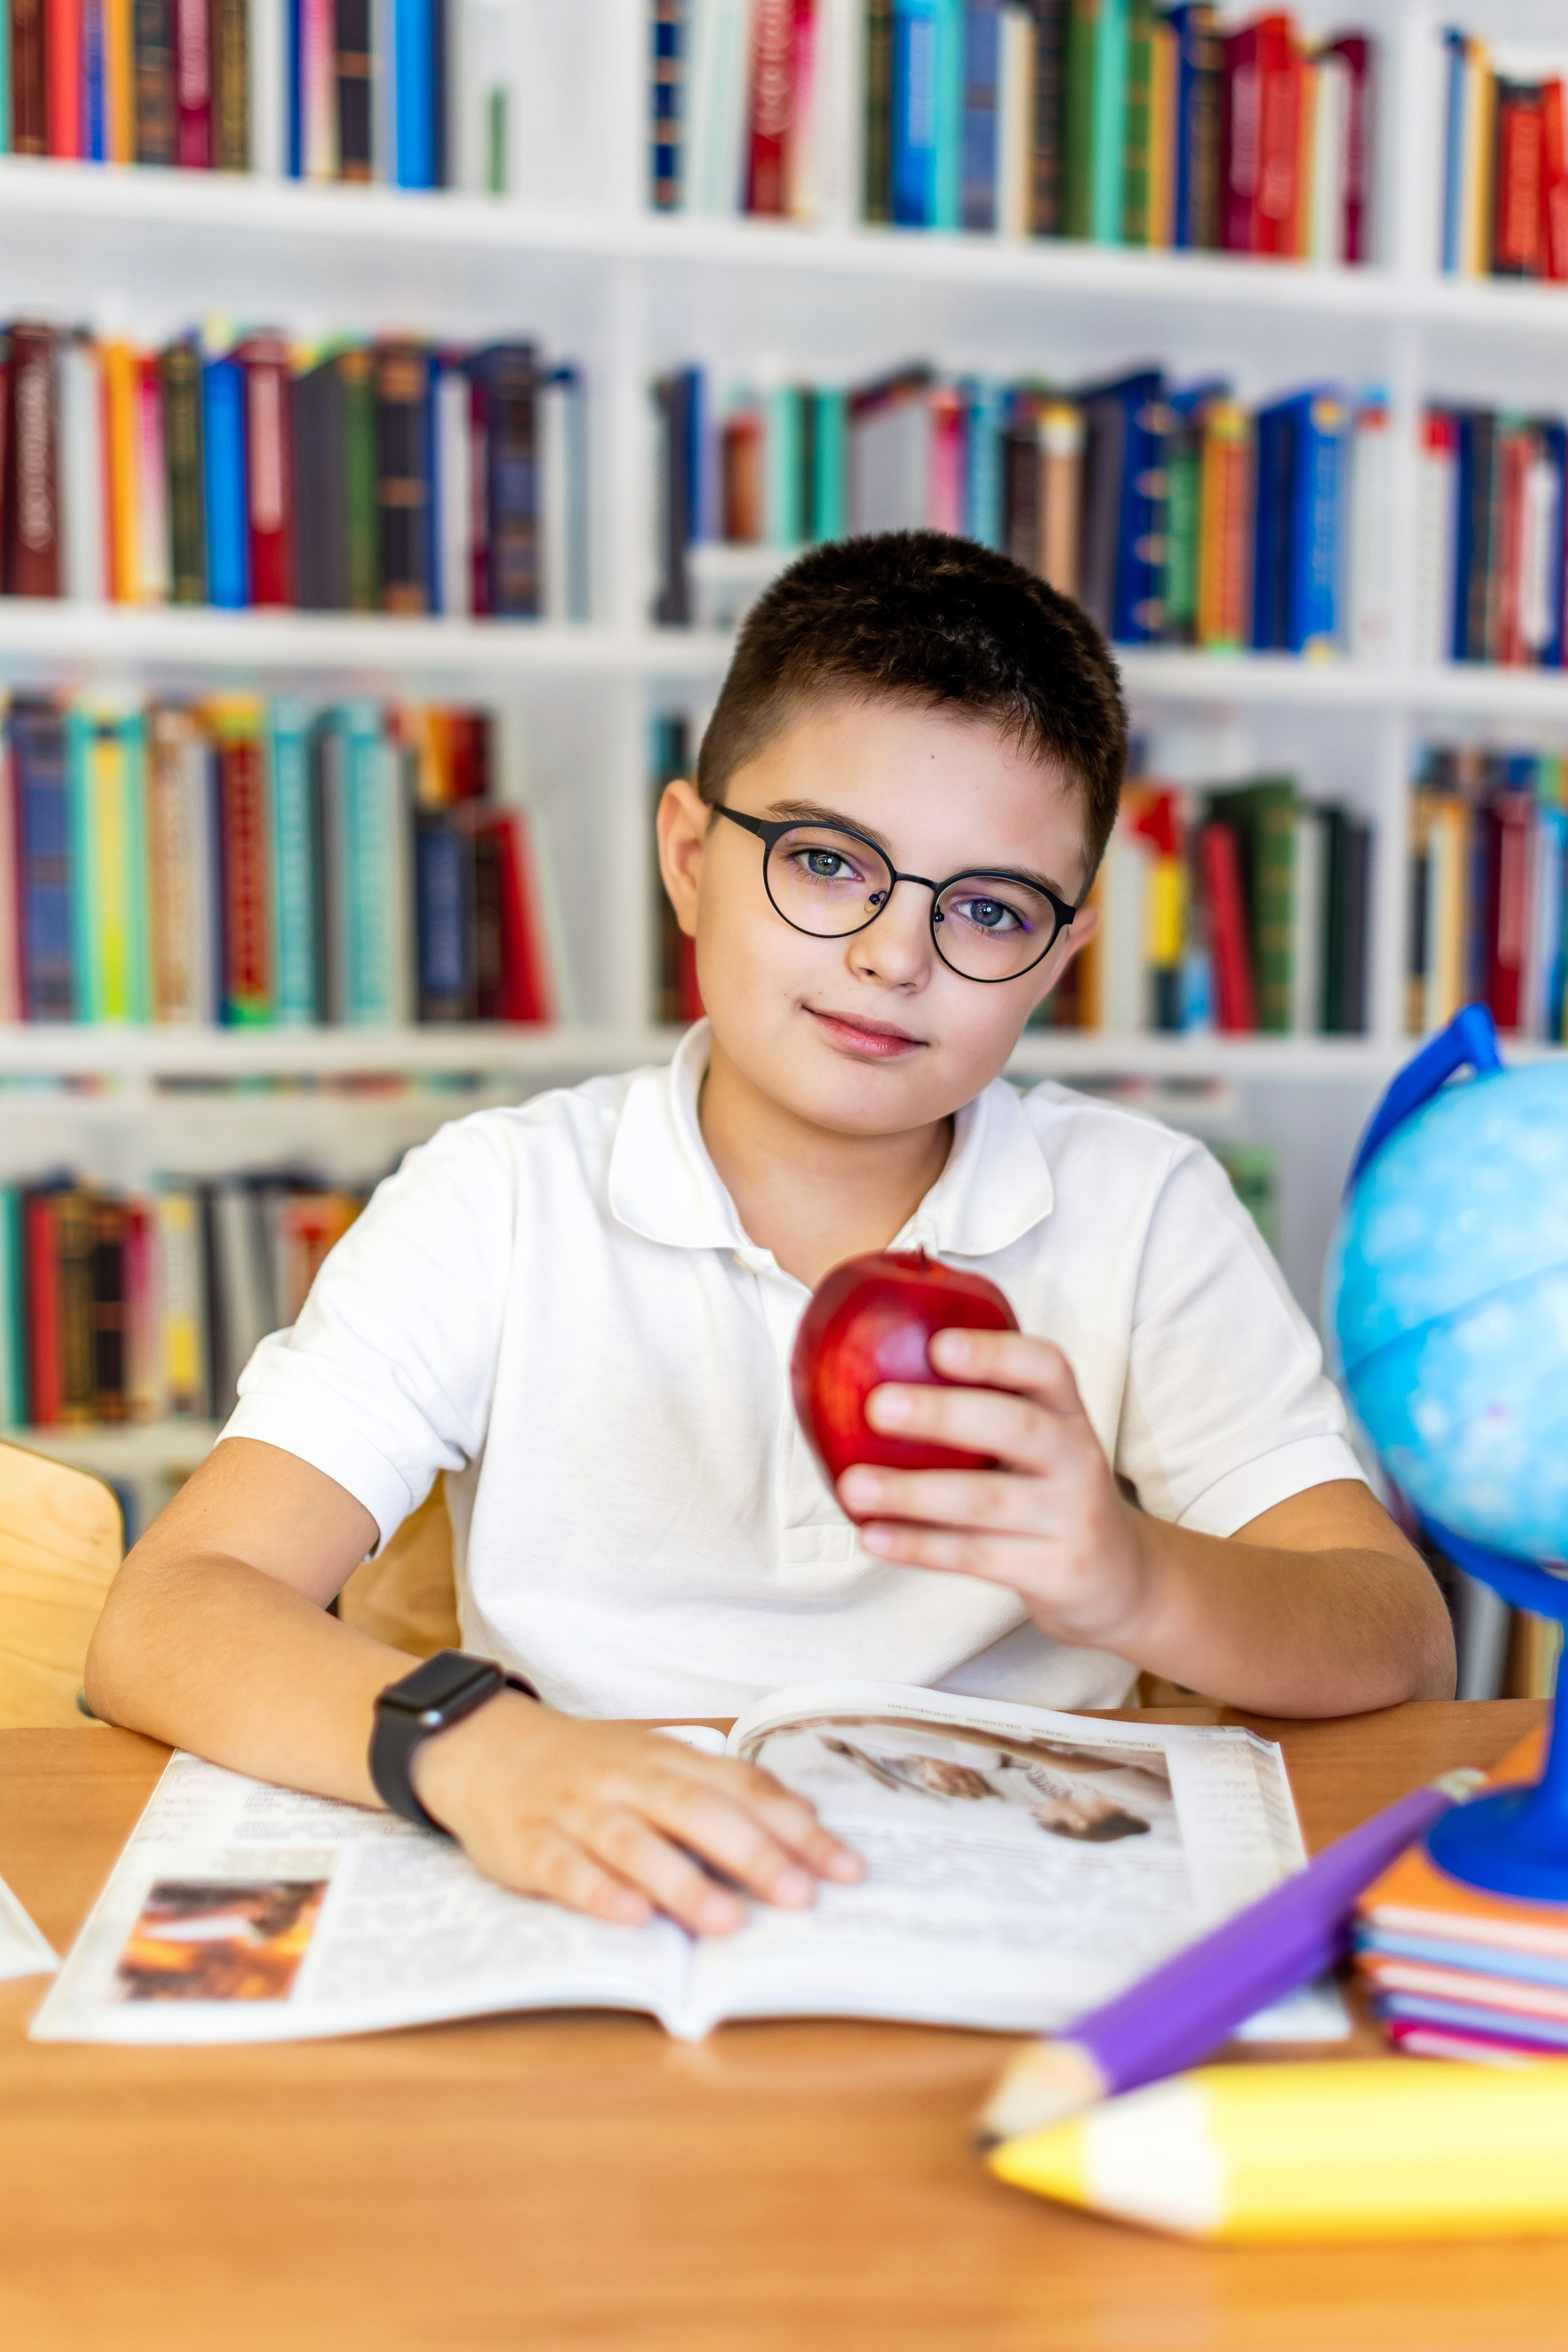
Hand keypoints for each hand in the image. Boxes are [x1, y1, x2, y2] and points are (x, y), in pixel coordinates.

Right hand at [410, 1694, 863, 1936]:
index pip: (743, 1787)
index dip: (796, 1827)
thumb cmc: (590, 1768)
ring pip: (634, 1843)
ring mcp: (577, 1810)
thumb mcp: (657, 1763)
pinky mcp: (530, 1845)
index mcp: (667, 1758)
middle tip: (801, 1896)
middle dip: (753, 1854)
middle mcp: (628, 1779)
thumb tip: (804, 1822)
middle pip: (697, 1811)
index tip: (846, 1868)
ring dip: (683, 1882)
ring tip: (727, 1921)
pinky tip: (632, 1919)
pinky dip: (600, 1893)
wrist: (487, 1749)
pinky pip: (566, 1868)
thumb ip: (722, 1790)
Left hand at [839, 1328, 1154, 1651]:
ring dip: (914, 1493)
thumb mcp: (1039, 1443)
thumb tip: (865, 1372)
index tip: (936, 1345)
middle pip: (1016, 1427)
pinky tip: (873, 1537)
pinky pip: (979, 1557)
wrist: (1121, 1579)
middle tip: (876, 1406)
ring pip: (987, 1502)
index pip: (1046, 1368)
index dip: (994, 1353)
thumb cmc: (1050, 1492)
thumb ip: (981, 1411)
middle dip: (944, 1415)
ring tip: (853, 1486)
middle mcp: (1077, 1457)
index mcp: (1067, 1413)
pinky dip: (920, 1547)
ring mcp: (1070, 1517)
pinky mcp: (1056, 1572)